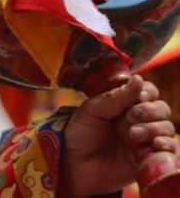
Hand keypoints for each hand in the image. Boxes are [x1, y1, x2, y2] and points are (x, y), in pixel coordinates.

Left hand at [63, 74, 176, 195]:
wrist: (75, 166)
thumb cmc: (80, 135)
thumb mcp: (92, 111)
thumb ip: (115, 97)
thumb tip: (138, 78)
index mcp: (124, 104)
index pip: (147, 91)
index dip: (147, 92)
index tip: (138, 96)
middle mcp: (138, 120)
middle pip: (161, 108)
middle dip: (150, 110)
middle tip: (131, 117)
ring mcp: (145, 139)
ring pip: (166, 127)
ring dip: (154, 128)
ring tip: (132, 135)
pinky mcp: (149, 158)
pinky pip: (170, 150)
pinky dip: (166, 144)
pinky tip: (155, 144)